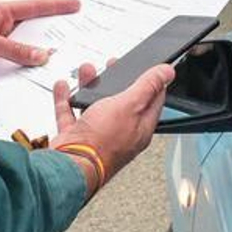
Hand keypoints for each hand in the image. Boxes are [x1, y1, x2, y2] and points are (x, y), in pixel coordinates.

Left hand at [0, 0, 79, 73]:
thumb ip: (14, 49)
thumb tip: (39, 54)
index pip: (32, 8)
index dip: (55, 7)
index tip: (74, 5)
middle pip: (32, 29)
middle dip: (52, 32)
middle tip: (74, 34)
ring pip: (25, 48)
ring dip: (38, 54)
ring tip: (59, 57)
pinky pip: (15, 63)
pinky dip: (26, 68)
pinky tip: (36, 73)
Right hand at [50, 60, 176, 194]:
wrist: (70, 166)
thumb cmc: (102, 143)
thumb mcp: (130, 105)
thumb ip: (147, 87)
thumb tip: (167, 72)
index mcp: (140, 127)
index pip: (153, 101)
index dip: (153, 82)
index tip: (152, 69)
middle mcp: (119, 133)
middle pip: (122, 102)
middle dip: (117, 80)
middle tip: (115, 65)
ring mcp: (96, 136)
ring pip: (95, 106)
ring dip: (90, 86)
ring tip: (87, 71)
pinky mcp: (75, 137)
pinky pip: (70, 114)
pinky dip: (66, 99)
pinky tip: (64, 88)